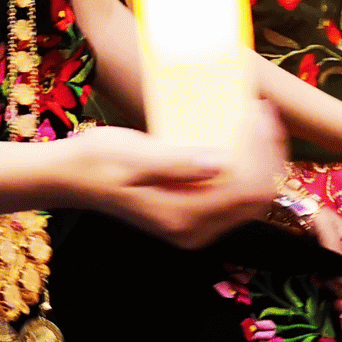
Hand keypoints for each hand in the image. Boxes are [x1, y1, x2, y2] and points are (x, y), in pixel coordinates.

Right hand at [66, 104, 286, 249]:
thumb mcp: (134, 156)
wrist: (72, 177)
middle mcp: (195, 229)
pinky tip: (239, 137)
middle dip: (269, 154)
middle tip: (262, 111)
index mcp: (184, 217)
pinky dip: (245, 165)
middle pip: (257, 198)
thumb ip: (178, 163)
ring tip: (255, 120)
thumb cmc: (98, 162)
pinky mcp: (192, 213)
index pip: (248, 191)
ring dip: (260, 159)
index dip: (264, 152)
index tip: (257, 112)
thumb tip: (222, 162)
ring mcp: (195, 225)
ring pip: (250, 198)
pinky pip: (234, 194)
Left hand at [309, 206, 341, 310]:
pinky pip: (336, 291)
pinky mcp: (323, 274)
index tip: (336, 281)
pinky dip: (334, 298)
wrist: (282, 212)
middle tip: (324, 284)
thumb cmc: (304, 212)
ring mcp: (335, 266)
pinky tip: (326, 297)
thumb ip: (334, 245)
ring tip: (329, 298)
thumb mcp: (322, 223)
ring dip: (341, 297)